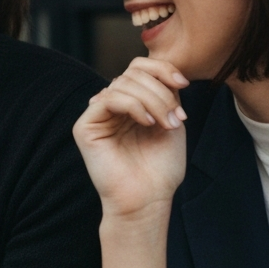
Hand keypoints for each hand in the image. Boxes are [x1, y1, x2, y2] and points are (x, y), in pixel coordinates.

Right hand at [73, 57, 188, 217]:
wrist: (147, 199)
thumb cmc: (160, 167)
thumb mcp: (171, 120)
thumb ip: (165, 93)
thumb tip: (163, 69)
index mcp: (131, 103)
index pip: (140, 68)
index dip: (162, 68)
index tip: (184, 85)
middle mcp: (111, 106)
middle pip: (133, 72)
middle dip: (161, 90)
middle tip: (176, 119)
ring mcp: (97, 115)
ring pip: (122, 83)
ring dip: (152, 100)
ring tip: (165, 125)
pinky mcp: (84, 127)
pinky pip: (108, 98)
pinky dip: (132, 105)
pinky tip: (145, 123)